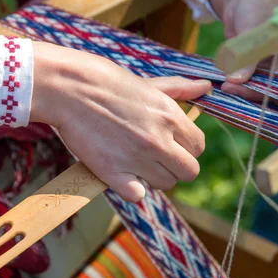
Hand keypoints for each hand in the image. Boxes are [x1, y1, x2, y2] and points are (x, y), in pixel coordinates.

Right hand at [30, 42, 210, 202]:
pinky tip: (123, 174)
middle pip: (189, 171)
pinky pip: (137, 195)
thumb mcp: (150, 83)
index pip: (199, 146)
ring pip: (165, 184)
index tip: (173, 144)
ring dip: (154, 176)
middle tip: (158, 156)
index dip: (187, 147)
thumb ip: (181, 89)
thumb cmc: (108, 82)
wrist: (70, 88)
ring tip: (136, 160)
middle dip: (177, 166)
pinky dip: (132, 189)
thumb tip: (207, 86)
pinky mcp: (113, 173)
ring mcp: (136, 158)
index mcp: (170, 116)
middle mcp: (159, 140)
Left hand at [210, 0, 277, 99]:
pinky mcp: (256, 76)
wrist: (244, 0)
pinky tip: (220, 88)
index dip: (257, 92)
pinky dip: (234, 90)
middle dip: (246, 97)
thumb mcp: (251, 31)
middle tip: (222, 92)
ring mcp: (271, 76)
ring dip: (238, 96)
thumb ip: (246, 58)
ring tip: (218, 91)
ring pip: (256, 96)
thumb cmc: (256, 7)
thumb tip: (236, 79)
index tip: (232, 88)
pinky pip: (247, 89)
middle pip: (269, 96)